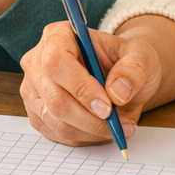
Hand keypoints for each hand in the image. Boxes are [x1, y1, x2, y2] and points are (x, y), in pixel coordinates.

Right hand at [19, 20, 154, 144]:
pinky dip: (83, 138)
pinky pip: (56, 134)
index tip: (107, 107)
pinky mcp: (36, 112)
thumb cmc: (126, 60)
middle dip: (90, 118)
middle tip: (119, 124)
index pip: (56, 62)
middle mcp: (38, 61)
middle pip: (54, 98)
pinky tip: (101, 129)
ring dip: (90, 131)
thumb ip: (133, 69)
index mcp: (58, 36)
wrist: (121, 75)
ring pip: (55, 121)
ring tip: (117, 127)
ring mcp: (34, 89)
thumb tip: (117, 92)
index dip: (80, 88)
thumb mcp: (141, 56)